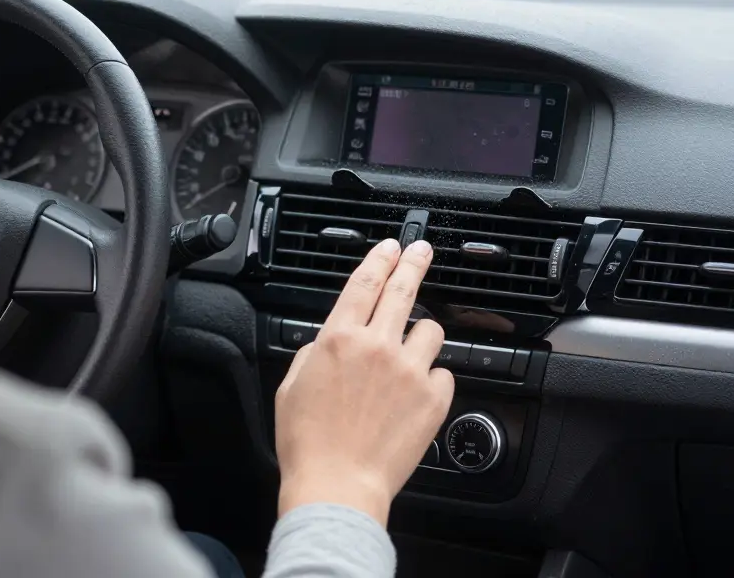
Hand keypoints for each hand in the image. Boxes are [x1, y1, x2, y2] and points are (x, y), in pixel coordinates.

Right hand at [274, 238, 453, 526]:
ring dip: (421, 335)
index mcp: (338, 339)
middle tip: (421, 252)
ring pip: (431, 331)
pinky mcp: (433, 398)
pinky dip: (431, 380)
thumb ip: (313, 354)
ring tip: (411, 352)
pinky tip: (414, 395)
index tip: (390, 248)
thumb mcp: (291, 387)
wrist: (337, 485)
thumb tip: (329, 342)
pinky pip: (442, 374)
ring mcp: (410, 371)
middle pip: (403, 291)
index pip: (364, 283)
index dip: (379, 260)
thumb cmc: (307, 444)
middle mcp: (377, 347)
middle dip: (413, 264)